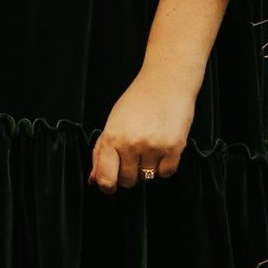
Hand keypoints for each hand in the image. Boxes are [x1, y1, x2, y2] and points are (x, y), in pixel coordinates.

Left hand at [91, 70, 195, 192]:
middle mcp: (131, 144)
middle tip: (135, 154)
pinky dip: (165, 165)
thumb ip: (101, 152)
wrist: (166, 81)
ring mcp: (153, 147)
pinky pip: (166, 172)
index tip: (111, 184)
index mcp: (112, 137)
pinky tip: (163, 146)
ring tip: (150, 144)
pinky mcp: (173, 148)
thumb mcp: (113, 122)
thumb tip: (93, 179)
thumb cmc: (138, 100)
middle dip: (130, 173)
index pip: (105, 178)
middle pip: (127, 181)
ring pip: (147, 177)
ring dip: (149, 166)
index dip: (107, 185)